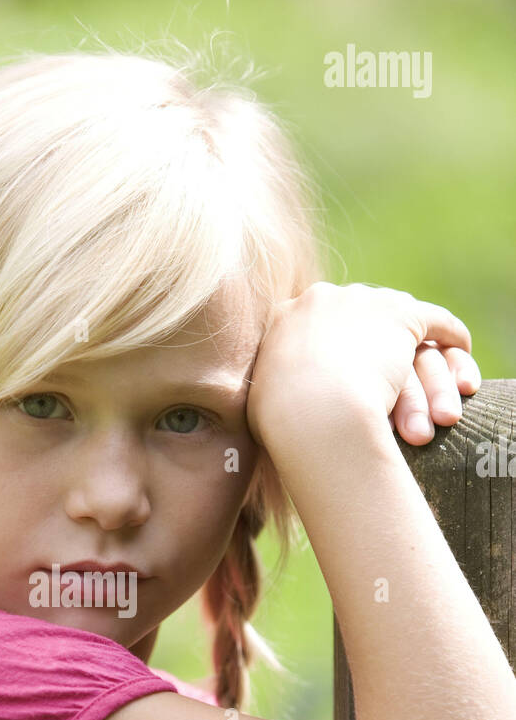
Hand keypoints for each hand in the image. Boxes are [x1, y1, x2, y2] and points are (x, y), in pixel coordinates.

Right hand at [246, 282, 481, 449]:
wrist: (313, 412)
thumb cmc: (280, 421)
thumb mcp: (259, 400)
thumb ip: (269, 386)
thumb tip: (264, 398)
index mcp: (284, 317)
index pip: (315, 319)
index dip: (331, 340)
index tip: (339, 360)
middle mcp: (322, 299)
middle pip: (358, 312)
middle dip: (373, 338)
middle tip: (385, 367)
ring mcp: (363, 302)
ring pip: (397, 319)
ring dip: (413, 347)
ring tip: (428, 368)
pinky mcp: (402, 316)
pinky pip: (433, 320)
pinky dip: (449, 333)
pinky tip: (459, 348)